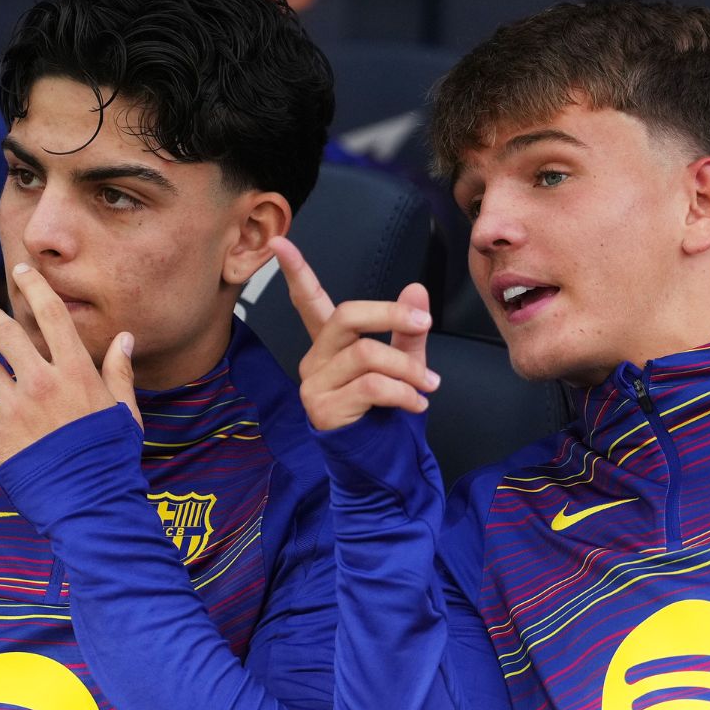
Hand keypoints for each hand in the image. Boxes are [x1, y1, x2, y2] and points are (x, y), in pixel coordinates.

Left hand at [0, 263, 140, 466]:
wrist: (89, 503)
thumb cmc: (111, 457)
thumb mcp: (125, 412)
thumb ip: (119, 373)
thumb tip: (124, 339)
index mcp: (75, 373)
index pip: (53, 316)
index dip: (35, 288)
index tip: (22, 272)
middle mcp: (42, 383)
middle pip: (6, 333)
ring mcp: (15, 409)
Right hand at [270, 236, 439, 432]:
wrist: (381, 467)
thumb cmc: (387, 417)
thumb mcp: (405, 367)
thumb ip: (408, 330)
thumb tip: (416, 289)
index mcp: (330, 345)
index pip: (309, 302)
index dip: (296, 272)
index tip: (279, 242)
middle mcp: (315, 360)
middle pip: (345, 316)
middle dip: (390, 315)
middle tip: (425, 325)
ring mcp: (314, 384)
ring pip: (365, 354)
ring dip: (407, 368)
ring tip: (430, 386)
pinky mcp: (322, 409)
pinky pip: (369, 386)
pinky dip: (402, 393)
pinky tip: (417, 405)